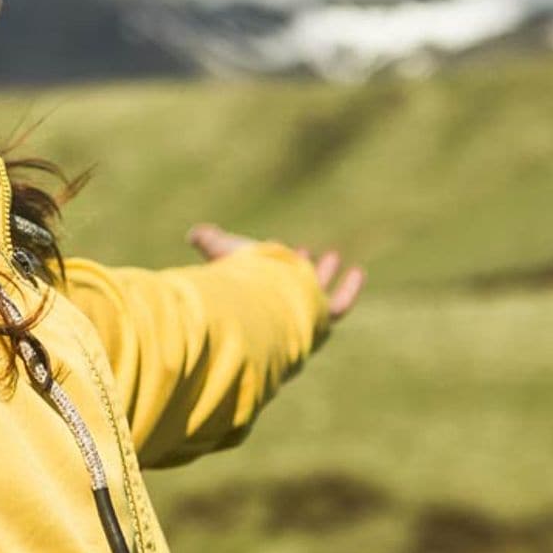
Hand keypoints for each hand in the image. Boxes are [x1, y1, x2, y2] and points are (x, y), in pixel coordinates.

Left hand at [186, 222, 364, 321]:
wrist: (258, 303)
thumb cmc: (238, 280)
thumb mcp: (223, 252)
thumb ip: (210, 241)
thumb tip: (194, 234)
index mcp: (252, 299)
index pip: (262, 284)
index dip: (269, 266)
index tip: (276, 247)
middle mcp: (275, 312)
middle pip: (289, 292)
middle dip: (296, 269)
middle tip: (304, 251)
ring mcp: (299, 316)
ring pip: (316, 297)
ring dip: (323, 275)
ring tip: (333, 255)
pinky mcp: (320, 318)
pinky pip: (339, 306)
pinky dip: (349, 289)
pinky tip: (358, 271)